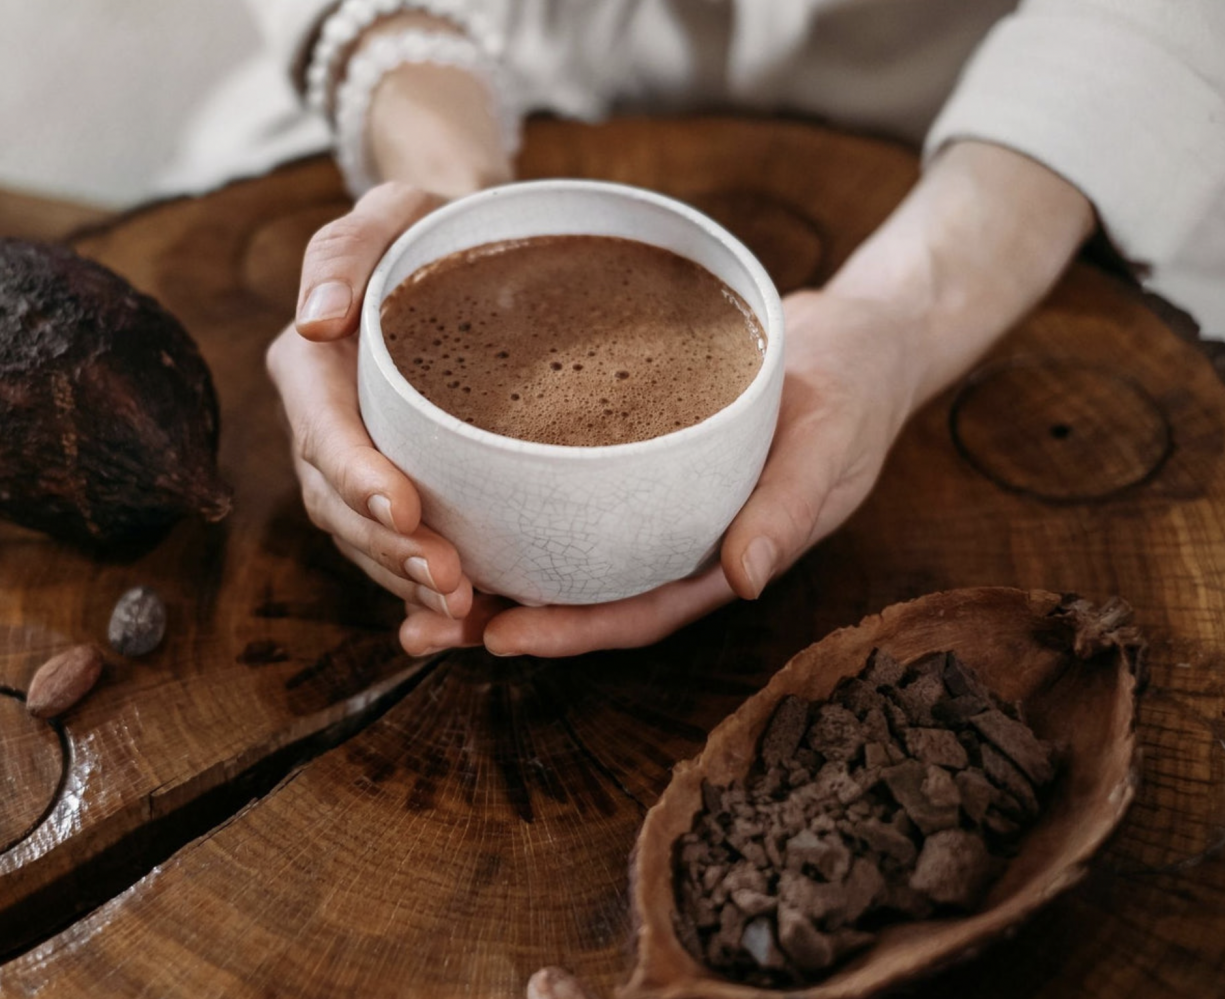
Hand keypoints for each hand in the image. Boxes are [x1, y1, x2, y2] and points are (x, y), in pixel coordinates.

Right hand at [267, 182, 477, 622]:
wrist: (463, 254)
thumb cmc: (428, 227)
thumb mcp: (390, 211)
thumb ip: (345, 251)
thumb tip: (317, 320)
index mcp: (310, 365)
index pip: (322, 429)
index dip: (355, 475)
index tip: (403, 508)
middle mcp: (321, 423)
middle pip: (337, 503)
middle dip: (387, 550)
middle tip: (451, 581)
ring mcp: (352, 463)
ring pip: (362, 539)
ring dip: (405, 580)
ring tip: (464, 610)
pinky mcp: (391, 486)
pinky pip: (393, 548)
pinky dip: (420, 588)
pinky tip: (467, 619)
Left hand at [399, 290, 918, 656]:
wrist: (853, 340)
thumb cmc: (849, 394)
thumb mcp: (830, 443)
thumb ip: (790, 508)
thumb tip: (748, 577)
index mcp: (718, 557)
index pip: (635, 610)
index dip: (570, 631)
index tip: (500, 637)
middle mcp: (670, 541)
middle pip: (578, 594)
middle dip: (501, 618)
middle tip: (417, 629)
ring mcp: (646, 503)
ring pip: (557, 551)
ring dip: (486, 569)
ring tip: (403, 575)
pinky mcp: (627, 458)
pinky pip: (561, 491)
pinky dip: (506, 502)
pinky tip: (446, 496)